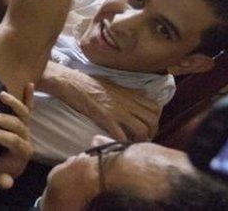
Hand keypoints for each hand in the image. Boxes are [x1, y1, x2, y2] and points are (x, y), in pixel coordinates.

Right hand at [0, 85, 34, 188]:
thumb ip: (1, 179)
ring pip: (23, 113)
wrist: (5, 163)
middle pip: (17, 125)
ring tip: (1, 95)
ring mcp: (26, 127)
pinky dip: (29, 95)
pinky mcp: (24, 119)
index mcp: (22, 151)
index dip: (0, 136)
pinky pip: (29, 106)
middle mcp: (26, 137)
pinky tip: (29, 83)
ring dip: (14, 103)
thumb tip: (7, 183)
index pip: (14, 141)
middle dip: (1, 120)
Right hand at [42, 63, 160, 140]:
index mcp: (129, 93)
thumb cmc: (89, 82)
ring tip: (133, 144)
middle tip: (143, 139)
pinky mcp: (105, 118)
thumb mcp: (113, 84)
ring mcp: (117, 110)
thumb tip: (142, 95)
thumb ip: (129, 92)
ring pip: (141, 129)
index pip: (155, 108)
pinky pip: (121, 135)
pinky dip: (123, 144)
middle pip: (152, 120)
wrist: (72, 82)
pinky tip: (119, 146)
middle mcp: (127, 102)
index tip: (148, 127)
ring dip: (140, 140)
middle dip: (151, 132)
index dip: (155, 120)